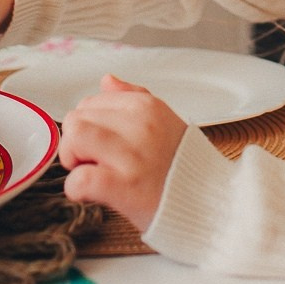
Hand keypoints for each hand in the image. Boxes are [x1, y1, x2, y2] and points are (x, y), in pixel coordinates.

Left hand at [59, 74, 187, 232]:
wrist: (211, 204)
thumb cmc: (183, 167)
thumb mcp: (164, 121)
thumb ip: (133, 97)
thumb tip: (107, 80)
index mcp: (147, 106)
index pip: (90, 102)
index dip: (88, 125)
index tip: (102, 145)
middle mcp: (140, 124)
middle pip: (76, 119)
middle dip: (76, 143)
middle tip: (94, 162)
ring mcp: (133, 156)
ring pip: (74, 139)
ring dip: (73, 160)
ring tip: (91, 172)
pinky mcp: (126, 188)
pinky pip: (79, 180)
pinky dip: (77, 189)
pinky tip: (92, 194)